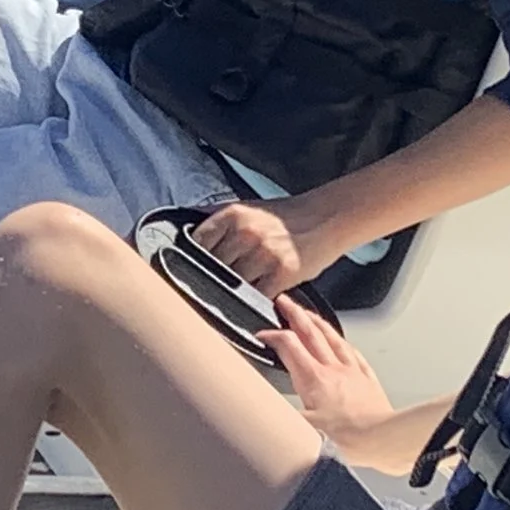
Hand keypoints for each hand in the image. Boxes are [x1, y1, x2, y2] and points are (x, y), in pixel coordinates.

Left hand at [192, 195, 346, 297]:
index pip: (197, 243)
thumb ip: (217, 220)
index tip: (191, 270)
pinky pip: (256, 296)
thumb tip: (183, 229)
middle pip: (213, 267)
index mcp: (233, 215)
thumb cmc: (284, 217)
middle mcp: (246, 233)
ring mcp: (264, 254)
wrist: (326, 218)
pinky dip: (253, 301)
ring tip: (236, 293)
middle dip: (213, 278)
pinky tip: (255, 299)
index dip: (192, 260)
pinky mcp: (282, 273)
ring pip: (232, 284)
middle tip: (214, 286)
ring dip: (233, 292)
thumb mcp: (247, 208)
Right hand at [264, 299, 392, 447]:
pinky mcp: (368, 382)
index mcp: (313, 378)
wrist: (383, 439)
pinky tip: (345, 344)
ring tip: (310, 315)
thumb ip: (280, 417)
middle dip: (295, 314)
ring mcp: (352, 373)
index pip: (288, 345)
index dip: (272, 335)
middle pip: (311, 332)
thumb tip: (264, 412)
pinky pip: (355, 355)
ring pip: (333, 338)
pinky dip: (345, 345)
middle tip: (285, 302)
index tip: (262, 333)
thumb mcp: (302, 430)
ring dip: (318, 323)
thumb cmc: (349, 438)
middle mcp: (333, 369)